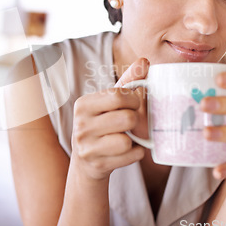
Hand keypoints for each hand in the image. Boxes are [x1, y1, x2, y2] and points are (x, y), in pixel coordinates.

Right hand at [70, 58, 148, 180]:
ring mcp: (87, 147)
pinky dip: (135, 153)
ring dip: (133, 139)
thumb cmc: (102, 124)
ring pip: (127, 140)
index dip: (133, 100)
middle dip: (135, 120)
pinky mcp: (97, 165)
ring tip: (125, 137)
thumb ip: (128, 81)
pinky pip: (132, 156)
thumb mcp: (110, 102)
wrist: (86, 162)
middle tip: (130, 122)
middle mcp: (80, 125)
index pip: (118, 95)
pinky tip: (125, 151)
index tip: (132, 104)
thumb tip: (144, 61)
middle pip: (127, 118)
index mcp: (83, 104)